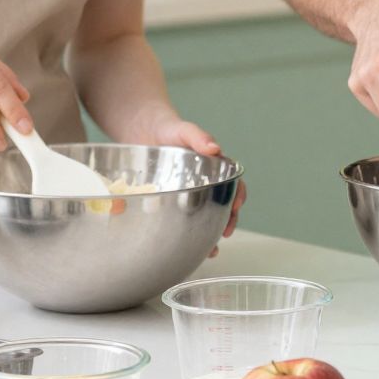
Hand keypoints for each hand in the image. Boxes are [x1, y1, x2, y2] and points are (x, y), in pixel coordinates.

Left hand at [127, 108, 244, 255]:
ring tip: (210, 250)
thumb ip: (198, 136)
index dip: (238, 197)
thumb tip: (215, 148)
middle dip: (226, 222)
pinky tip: (184, 247)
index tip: (235, 207)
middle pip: (222, 206)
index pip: (233, 185)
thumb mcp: (183, 129)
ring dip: (209, 234)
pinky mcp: (167, 202)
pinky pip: (178, 220)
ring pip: (203, 217)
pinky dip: (183, 234)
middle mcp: (202, 184)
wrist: (140, 130)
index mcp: (212, 168)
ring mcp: (185, 195)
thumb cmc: (167, 128)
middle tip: (224, 234)